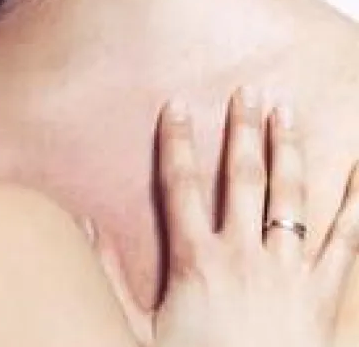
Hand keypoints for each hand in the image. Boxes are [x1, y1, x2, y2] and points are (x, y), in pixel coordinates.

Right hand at [98, 88, 358, 346]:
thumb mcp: (137, 330)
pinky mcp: (325, 292)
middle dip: (243, 131)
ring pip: (291, 198)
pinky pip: (345, 239)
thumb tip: (84, 228)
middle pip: (243, 179)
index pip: (181, 187)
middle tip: (248, 92)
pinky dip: (353, 202)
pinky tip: (357, 170)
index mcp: (196, 262)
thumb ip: (110, 278)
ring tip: (288, 113)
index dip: (177, 143)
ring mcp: (289, 272)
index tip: (177, 105)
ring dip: (290, 151)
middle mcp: (244, 256)